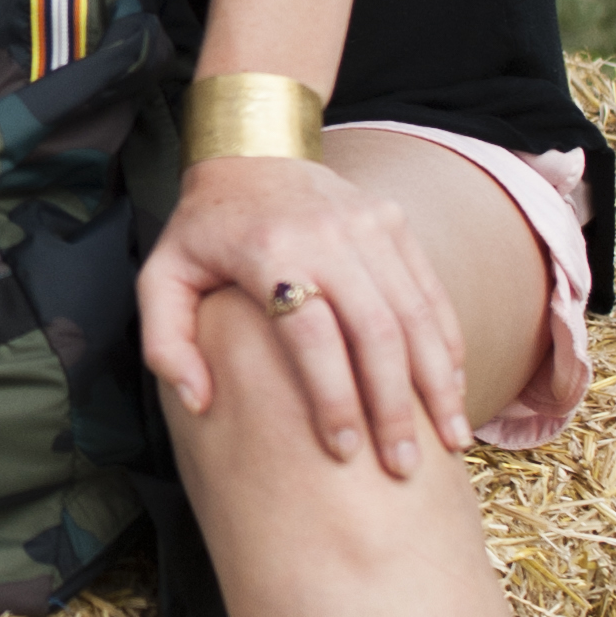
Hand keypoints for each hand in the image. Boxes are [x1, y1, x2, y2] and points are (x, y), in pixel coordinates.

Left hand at [137, 152, 469, 476]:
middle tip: (403, 467)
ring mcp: (369, 225)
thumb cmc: (204, 229)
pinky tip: (454, 391)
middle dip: (395, 406)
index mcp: (269, 251)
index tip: (344, 453)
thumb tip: (200, 403)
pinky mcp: (394, 222)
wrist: (252, 149)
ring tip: (450, 441)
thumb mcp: (161, 277)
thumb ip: (166, 343)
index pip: (312, 336)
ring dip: (438, 383)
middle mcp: (327, 235)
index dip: (333, 398)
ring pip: (416, 315)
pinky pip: (430, 291)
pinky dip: (447, 345)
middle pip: (377, 332)